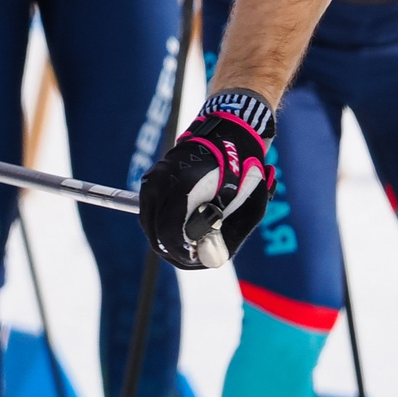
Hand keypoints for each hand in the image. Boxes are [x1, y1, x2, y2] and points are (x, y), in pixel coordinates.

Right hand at [138, 91, 275, 268]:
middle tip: (194, 257)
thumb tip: (208, 261)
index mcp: (186, 184)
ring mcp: (154, 178)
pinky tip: (183, 230)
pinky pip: (150, 213)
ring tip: (190, 245)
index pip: (170, 232)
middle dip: (174, 251)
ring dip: (167, 240)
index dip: (182, 253)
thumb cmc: (244, 172)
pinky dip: (162, 225)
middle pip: (156, 233)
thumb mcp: (247, 205)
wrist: (230, 135)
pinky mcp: (151, 180)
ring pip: (150, 225)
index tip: (195, 258)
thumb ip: (229, 235)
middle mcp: (164, 180)